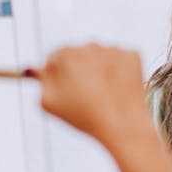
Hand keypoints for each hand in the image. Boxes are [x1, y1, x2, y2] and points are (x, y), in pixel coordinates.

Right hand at [38, 43, 152, 147]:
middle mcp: (89, 46)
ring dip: (99, 71)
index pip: (55, 56)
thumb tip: (40, 69)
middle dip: (78, 70)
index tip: (63, 87)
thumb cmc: (84, 117)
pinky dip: (118, 72)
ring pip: (100, 57)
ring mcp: (112, 49)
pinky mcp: (132, 55)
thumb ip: (41, 81)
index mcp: (66, 54)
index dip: (57, 74)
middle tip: (83, 95)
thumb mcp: (49, 103)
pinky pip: (119, 61)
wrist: (122, 125)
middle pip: (78, 54)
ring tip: (102, 96)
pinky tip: (116, 90)